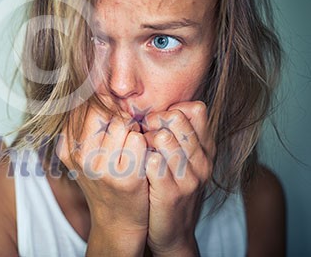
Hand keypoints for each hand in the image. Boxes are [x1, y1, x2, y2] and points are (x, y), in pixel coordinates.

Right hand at [56, 105, 148, 251]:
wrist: (117, 221)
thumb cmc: (105, 180)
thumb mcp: (84, 153)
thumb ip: (85, 124)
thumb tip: (95, 84)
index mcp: (66, 146)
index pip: (81, 104)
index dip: (102, 101)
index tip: (112, 108)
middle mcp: (78, 155)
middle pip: (102, 109)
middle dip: (118, 113)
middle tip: (127, 127)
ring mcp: (100, 166)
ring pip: (122, 122)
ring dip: (134, 128)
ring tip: (134, 142)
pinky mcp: (124, 176)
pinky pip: (139, 140)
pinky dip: (146, 143)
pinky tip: (143, 154)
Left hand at [142, 101, 214, 255]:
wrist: (174, 233)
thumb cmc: (172, 188)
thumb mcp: (183, 161)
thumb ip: (178, 135)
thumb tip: (158, 107)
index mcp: (206, 149)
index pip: (196, 109)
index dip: (171, 109)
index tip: (155, 121)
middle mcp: (202, 161)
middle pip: (177, 119)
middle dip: (153, 120)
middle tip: (142, 132)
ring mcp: (188, 178)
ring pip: (163, 137)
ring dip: (144, 138)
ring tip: (138, 148)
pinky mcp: (171, 193)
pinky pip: (152, 162)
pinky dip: (140, 157)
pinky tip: (135, 162)